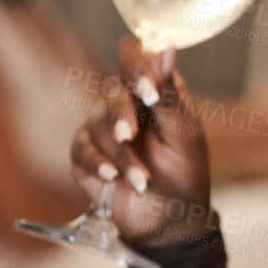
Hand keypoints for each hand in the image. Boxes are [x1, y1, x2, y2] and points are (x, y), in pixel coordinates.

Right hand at [69, 38, 213, 247]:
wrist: (170, 219)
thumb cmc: (184, 171)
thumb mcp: (185, 135)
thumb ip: (170, 95)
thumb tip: (166, 48)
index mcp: (156, 88)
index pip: (135, 54)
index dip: (135, 66)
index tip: (148, 92)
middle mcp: (126, 103)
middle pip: (112, 90)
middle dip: (121, 116)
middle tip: (131, 137)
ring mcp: (103, 127)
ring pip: (99, 125)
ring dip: (122, 155)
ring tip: (142, 179)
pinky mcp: (86, 154)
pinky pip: (82, 149)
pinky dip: (99, 164)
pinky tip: (114, 178)